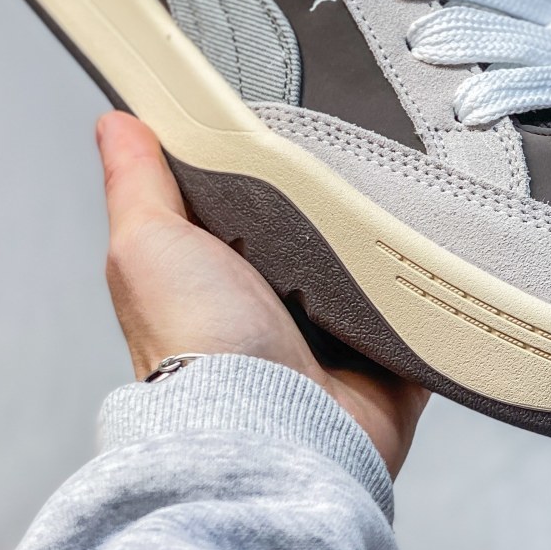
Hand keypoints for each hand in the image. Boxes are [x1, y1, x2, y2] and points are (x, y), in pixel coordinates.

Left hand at [95, 111, 427, 477]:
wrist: (273, 425)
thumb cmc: (198, 348)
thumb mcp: (147, 244)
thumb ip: (136, 183)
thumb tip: (115, 124)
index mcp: (216, 275)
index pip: (241, 201)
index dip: (257, 166)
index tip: (278, 125)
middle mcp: (273, 307)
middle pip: (314, 227)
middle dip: (333, 197)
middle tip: (350, 161)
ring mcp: (334, 335)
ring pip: (372, 263)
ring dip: (385, 239)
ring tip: (397, 199)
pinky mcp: (390, 358)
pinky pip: (423, 309)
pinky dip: (432, 286)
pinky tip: (435, 254)